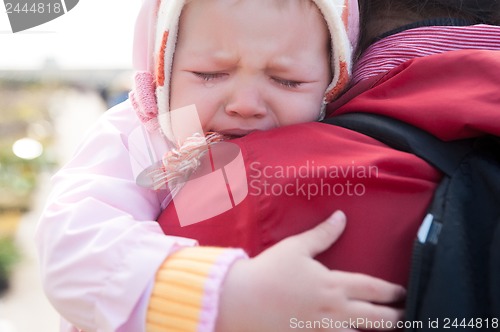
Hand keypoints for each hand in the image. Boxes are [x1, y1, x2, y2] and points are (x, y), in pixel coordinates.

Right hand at [215, 211, 405, 331]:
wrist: (240, 299)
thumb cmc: (269, 271)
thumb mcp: (296, 248)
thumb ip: (323, 234)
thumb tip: (341, 217)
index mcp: (332, 284)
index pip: (373, 289)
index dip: (392, 292)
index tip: (404, 293)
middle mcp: (334, 310)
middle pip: (375, 319)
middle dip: (395, 318)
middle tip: (408, 317)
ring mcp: (322, 330)